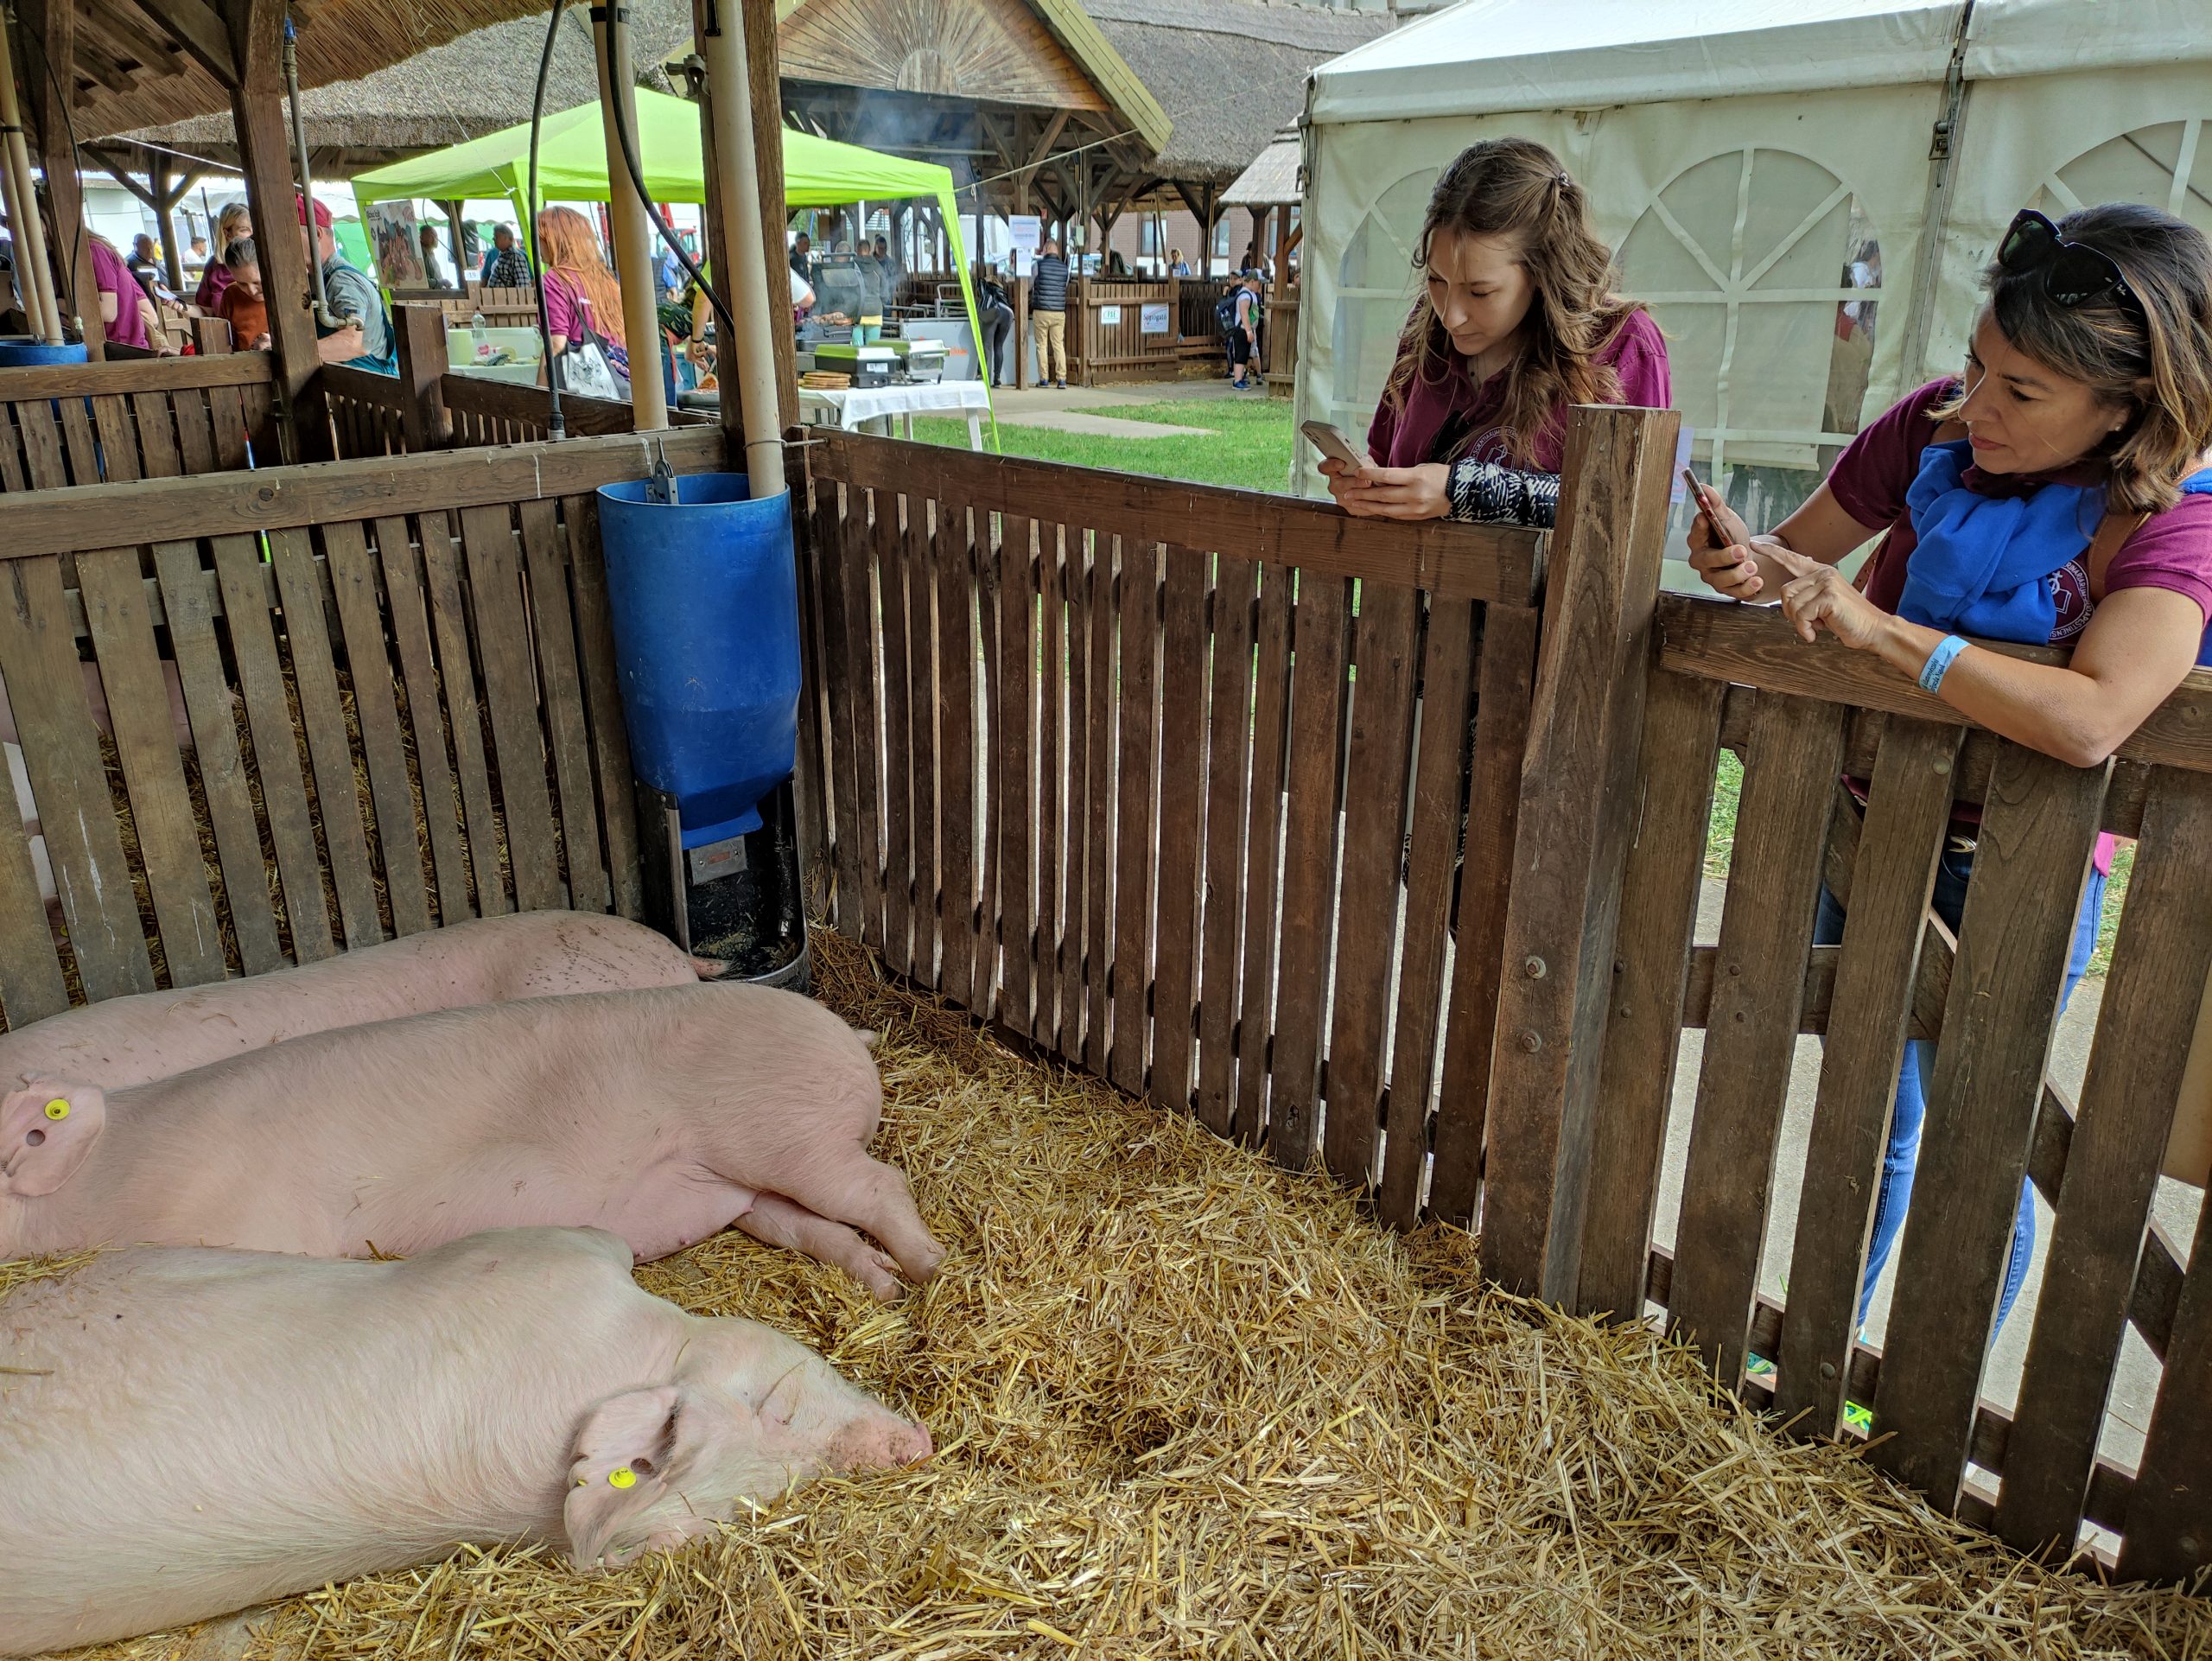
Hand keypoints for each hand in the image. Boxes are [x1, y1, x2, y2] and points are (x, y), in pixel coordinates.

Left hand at [1328, 461, 1448, 520]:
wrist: (1460, 492)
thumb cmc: (1441, 476)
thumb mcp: (1422, 468)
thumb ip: (1402, 475)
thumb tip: (1380, 478)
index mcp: (1416, 478)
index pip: (1387, 477)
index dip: (1369, 475)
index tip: (1357, 473)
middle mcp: (1414, 495)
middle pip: (1382, 495)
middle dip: (1362, 494)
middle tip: (1347, 494)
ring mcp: (1415, 508)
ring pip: (1385, 509)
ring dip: (1367, 506)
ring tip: (1354, 503)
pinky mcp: (1416, 518)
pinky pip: (1394, 515)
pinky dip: (1381, 512)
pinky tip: (1370, 510)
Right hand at [1685, 486, 1763, 598]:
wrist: (1750, 558)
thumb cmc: (1733, 538)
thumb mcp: (1728, 520)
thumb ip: (1716, 505)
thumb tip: (1703, 486)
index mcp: (1699, 541)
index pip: (1695, 534)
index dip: (1699, 527)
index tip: (1705, 518)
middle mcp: (1702, 562)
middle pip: (1707, 561)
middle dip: (1724, 556)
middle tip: (1741, 550)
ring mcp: (1713, 578)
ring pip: (1721, 580)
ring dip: (1738, 573)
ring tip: (1753, 567)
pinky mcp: (1727, 591)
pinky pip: (1735, 592)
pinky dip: (1747, 587)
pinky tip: (1757, 581)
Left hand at [1772, 544, 1888, 649]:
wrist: (1874, 629)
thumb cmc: (1848, 619)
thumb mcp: (1825, 602)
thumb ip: (1810, 590)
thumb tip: (1797, 575)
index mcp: (1821, 572)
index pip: (1792, 559)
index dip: (1772, 553)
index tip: (1755, 544)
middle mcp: (1824, 573)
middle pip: (1785, 591)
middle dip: (1791, 613)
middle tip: (1810, 622)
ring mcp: (1827, 583)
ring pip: (1792, 604)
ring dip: (1800, 622)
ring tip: (1818, 625)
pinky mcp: (1829, 596)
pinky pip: (1801, 615)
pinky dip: (1805, 629)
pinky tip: (1818, 632)